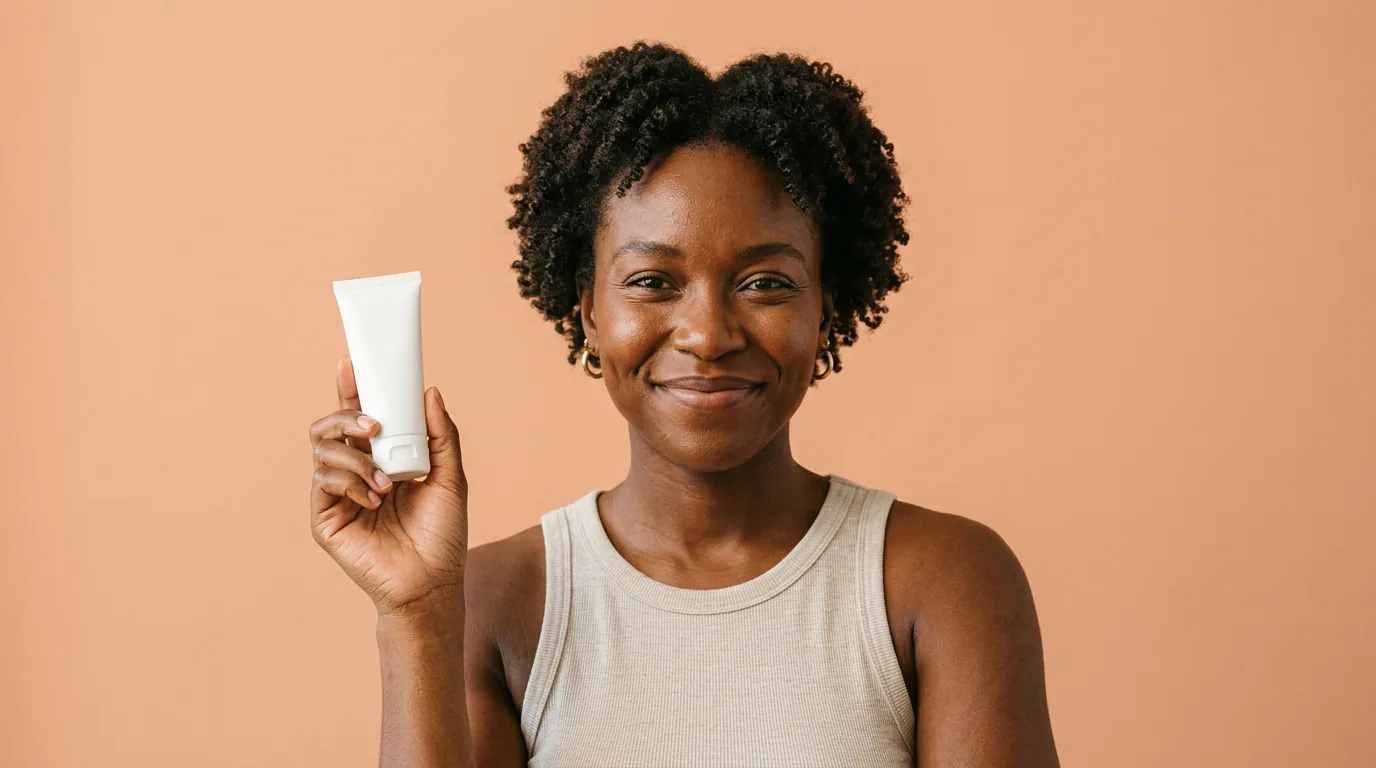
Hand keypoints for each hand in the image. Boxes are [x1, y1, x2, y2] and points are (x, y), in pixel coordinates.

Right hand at [308, 357, 467, 616]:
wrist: (431, 582)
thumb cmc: (442, 534)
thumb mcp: (450, 476)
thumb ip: (441, 434)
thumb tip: (430, 392)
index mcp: (380, 459)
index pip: (359, 417)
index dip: (351, 389)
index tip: (352, 364)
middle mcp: (354, 472)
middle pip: (329, 427)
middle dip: (346, 415)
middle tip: (372, 425)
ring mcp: (336, 495)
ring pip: (322, 450)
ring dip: (356, 459)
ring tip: (386, 483)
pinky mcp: (325, 518)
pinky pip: (323, 481)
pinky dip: (351, 482)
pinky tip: (374, 500)